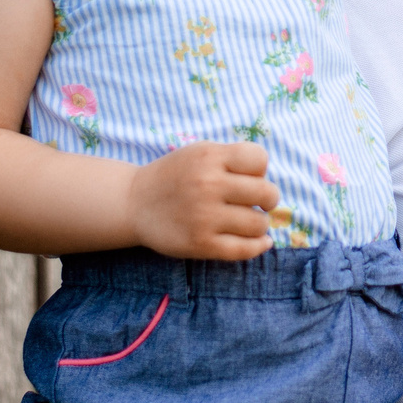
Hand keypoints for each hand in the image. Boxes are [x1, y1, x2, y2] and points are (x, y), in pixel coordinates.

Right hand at [128, 141, 281, 260]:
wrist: (134, 203)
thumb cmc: (176, 176)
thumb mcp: (200, 152)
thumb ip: (232, 158)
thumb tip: (269, 179)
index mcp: (210, 157)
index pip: (259, 159)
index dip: (260, 169)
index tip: (249, 178)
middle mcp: (208, 185)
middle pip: (266, 193)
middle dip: (268, 199)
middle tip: (259, 203)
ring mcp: (204, 217)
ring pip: (258, 224)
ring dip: (260, 224)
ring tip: (249, 222)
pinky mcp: (200, 244)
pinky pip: (243, 250)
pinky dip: (259, 247)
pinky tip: (261, 243)